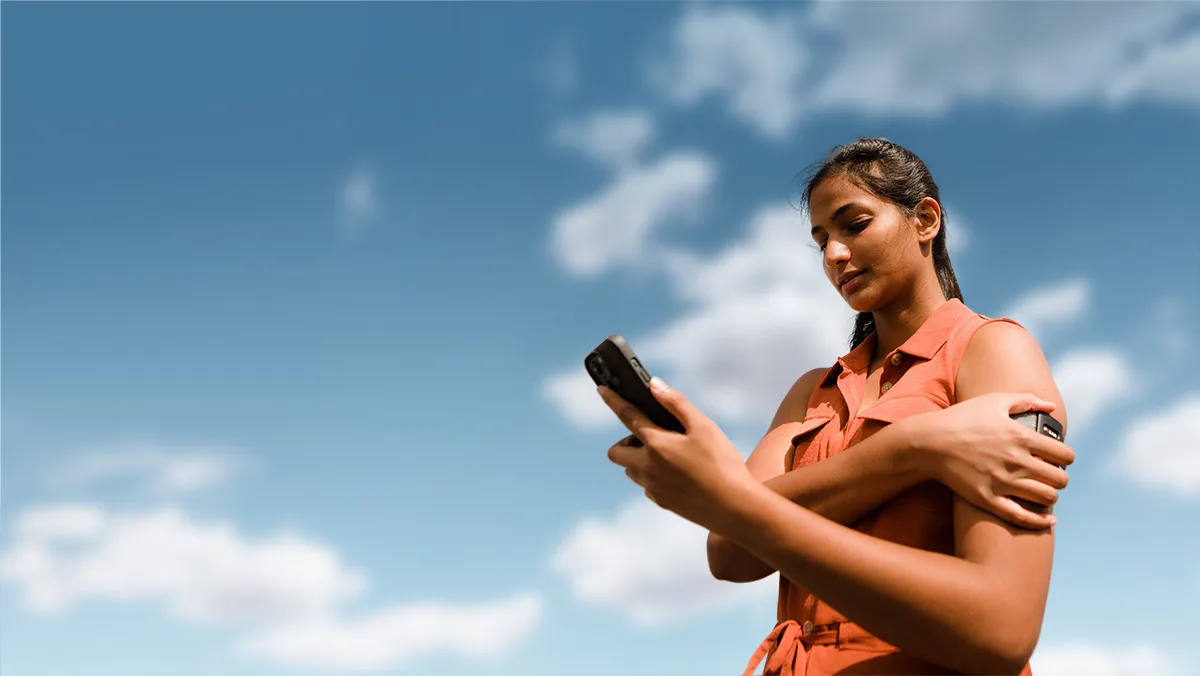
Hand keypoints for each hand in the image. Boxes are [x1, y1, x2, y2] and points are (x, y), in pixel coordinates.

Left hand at [598, 378, 758, 532]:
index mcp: (657, 444)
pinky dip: (653, 476)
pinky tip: (678, 474)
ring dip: (639, 458)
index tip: (602, 389)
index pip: (627, 416)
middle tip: (651, 435)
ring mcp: (652, 487)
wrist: (736, 509)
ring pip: (631, 469)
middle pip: (616, 451)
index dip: (613, 400)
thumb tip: (654, 385)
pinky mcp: (661, 502)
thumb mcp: (703, 427)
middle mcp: (647, 467)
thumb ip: (676, 403)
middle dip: (626, 441)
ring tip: (669, 453)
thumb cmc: (723, 464)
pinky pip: (646, 485)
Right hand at [905, 392, 1075, 529]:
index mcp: (1021, 437)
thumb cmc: (961, 418)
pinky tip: (1047, 520)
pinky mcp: (988, 499)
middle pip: (1059, 479)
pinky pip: (1022, 517)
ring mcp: (1002, 482)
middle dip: (1060, 478)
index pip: (1064, 454)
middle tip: (1052, 476)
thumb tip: (1052, 406)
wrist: (929, 442)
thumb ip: (1026, 400)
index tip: (1060, 458)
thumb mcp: (994, 401)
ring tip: (1043, 492)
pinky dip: (1040, 521)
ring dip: (1051, 496)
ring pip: (1046, 498)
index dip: (1067, 457)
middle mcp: (1016, 461)